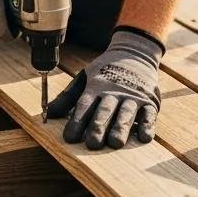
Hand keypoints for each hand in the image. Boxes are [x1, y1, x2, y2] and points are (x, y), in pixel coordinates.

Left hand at [47, 28, 163, 149]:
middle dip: (98, 126)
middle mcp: (114, 91)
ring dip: (121, 127)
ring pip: (126, 113)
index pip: (84, 105)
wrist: (134, 52)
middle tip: (93, 144)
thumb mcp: (84, 78)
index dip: (76, 121)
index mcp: (96, 86)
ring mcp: (133, 96)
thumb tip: (48, 114)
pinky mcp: (149, 101)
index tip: (69, 138)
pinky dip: (147, 125)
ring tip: (116, 143)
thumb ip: (67, 97)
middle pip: (105, 110)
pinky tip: (143, 138)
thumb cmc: (105, 71)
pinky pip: (149, 114)